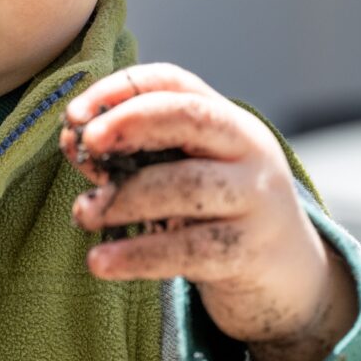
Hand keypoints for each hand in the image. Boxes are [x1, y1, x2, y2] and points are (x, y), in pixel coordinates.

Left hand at [61, 64, 357, 360]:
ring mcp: (254, 200)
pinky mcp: (249, 252)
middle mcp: (248, 151)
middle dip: (130, 123)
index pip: (174, 84)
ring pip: (186, 186)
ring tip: (84, 214)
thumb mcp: (184, 175)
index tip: (74, 114)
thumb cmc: (218, 216)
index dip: (121, 89)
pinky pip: (188, 249)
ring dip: (124, 198)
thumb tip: (73, 142)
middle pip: (189, 117)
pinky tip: (101, 261)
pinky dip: (137, 255)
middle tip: (86, 143)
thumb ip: (133, 156)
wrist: (287, 276)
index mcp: (228, 121)